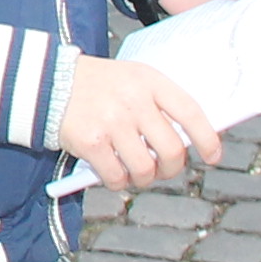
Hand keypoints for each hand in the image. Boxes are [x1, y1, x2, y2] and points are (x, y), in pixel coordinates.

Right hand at [62, 54, 222, 190]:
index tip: (213, 157)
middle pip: (171, 149)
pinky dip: (117, 182)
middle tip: (163, 170)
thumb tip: (187, 143)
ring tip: (135, 174)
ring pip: (145, 169)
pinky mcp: (91, 142)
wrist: (47, 83)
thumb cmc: (98, 85)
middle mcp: (134, 100)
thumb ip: (158, 104)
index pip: (190, 112)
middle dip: (171, 168)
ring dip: (143, 179)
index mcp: (149, 81)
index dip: (207, 139)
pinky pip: (116, 176)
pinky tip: (112, 173)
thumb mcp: (132, 80)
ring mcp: (112, 121)